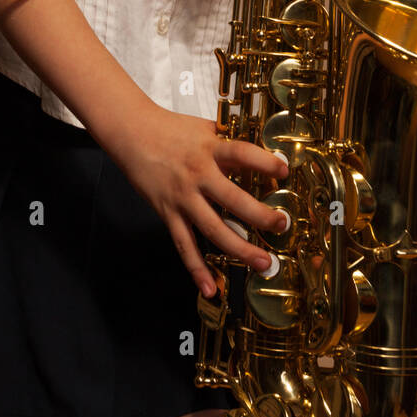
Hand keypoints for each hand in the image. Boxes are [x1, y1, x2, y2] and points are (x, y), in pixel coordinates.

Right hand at [107, 107, 289, 298]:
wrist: (132, 133)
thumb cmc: (171, 128)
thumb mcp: (205, 128)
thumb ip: (230, 142)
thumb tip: (262, 154)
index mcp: (210, 148)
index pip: (241, 154)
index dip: (264, 163)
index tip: (284, 170)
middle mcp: (197, 174)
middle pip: (233, 199)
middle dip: (260, 216)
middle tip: (282, 226)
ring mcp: (182, 197)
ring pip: (213, 229)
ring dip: (240, 249)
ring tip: (263, 262)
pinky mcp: (168, 213)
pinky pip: (184, 245)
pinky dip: (196, 269)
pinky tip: (210, 288)